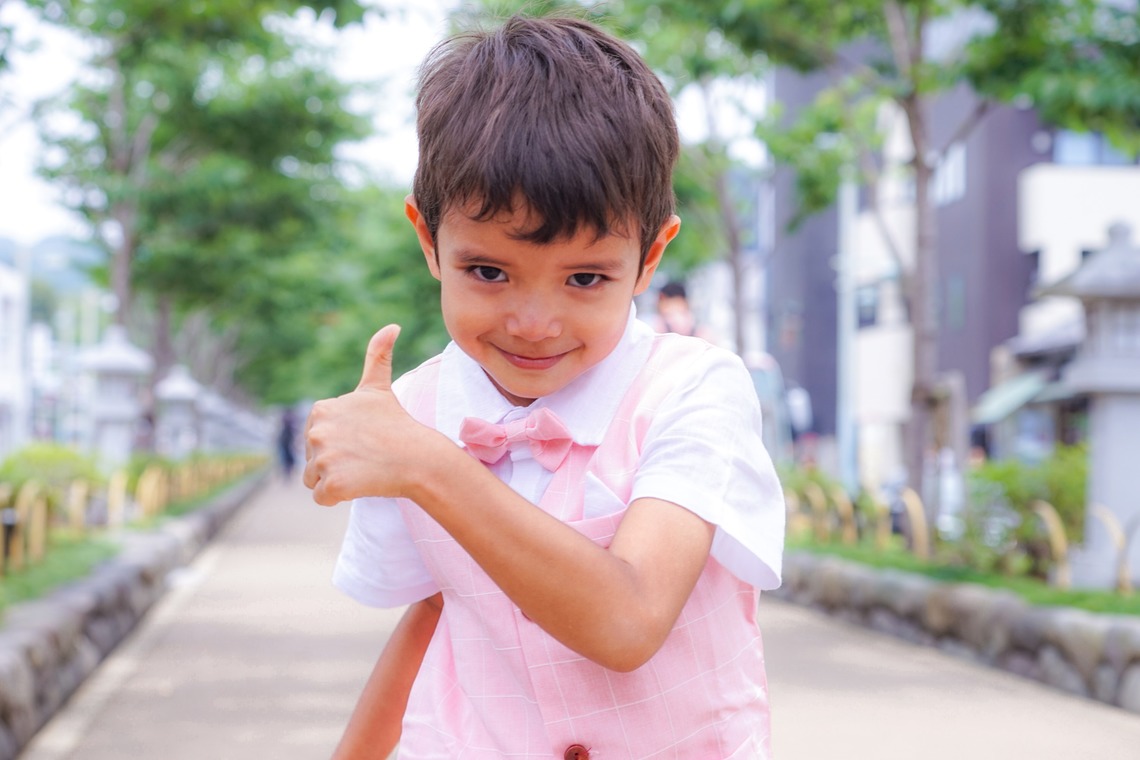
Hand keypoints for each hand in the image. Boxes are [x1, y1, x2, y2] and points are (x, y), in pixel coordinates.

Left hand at [303, 324, 432, 505]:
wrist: (419, 458)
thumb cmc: (398, 424)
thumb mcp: (378, 388)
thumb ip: (377, 355)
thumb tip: (392, 326)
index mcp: (320, 409)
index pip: (315, 436)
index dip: (338, 441)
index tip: (361, 438)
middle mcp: (316, 432)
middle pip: (312, 459)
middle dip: (335, 461)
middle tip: (364, 455)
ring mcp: (322, 458)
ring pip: (314, 479)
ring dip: (336, 480)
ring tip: (362, 470)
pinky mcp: (331, 484)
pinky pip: (322, 498)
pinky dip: (339, 496)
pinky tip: (360, 484)